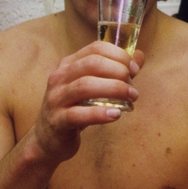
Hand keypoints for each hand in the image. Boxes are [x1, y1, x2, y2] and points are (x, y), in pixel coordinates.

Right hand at [33, 41, 142, 162]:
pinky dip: (100, 113)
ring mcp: (56, 99)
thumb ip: (115, 71)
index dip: (119, 55)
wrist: (48, 139)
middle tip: (133, 87)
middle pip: (92, 64)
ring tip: (131, 98)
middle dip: (118, 71)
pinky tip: (116, 115)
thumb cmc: (74, 108)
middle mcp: (59, 77)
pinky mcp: (57, 121)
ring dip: (114, 89)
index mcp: (69, 64)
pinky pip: (78, 114)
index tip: (134, 69)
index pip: (96, 49)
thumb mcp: (93, 86)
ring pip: (85, 86)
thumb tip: (139, 56)